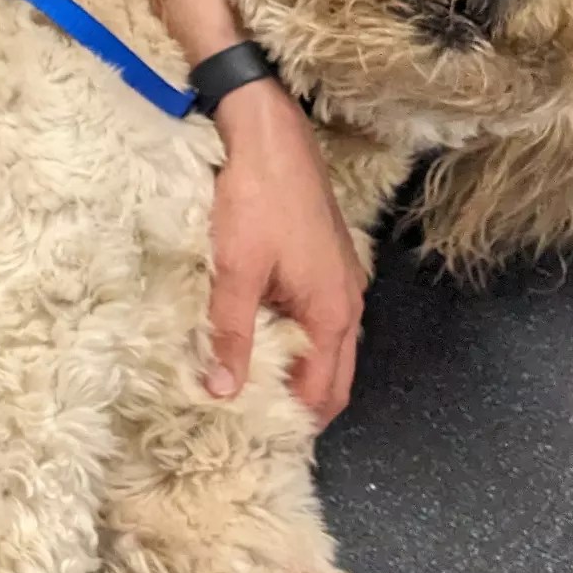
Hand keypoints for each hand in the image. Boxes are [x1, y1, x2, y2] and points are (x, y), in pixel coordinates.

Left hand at [204, 78, 365, 423]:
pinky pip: (319, 317)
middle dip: (301, 403)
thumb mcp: (236, 270)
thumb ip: (232, 333)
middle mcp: (348, 304)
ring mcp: (342, 281)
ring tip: (253, 383)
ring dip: (299, 369)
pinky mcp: (327, 262)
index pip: (324, 393)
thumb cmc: (256, 200)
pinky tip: (262, 333)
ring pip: (327, 346)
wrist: (272, 136)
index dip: (296, 420)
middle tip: (256, 420)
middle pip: (333, 376)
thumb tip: (225, 391)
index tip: (260, 436)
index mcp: (332, 315)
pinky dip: (297, 337)